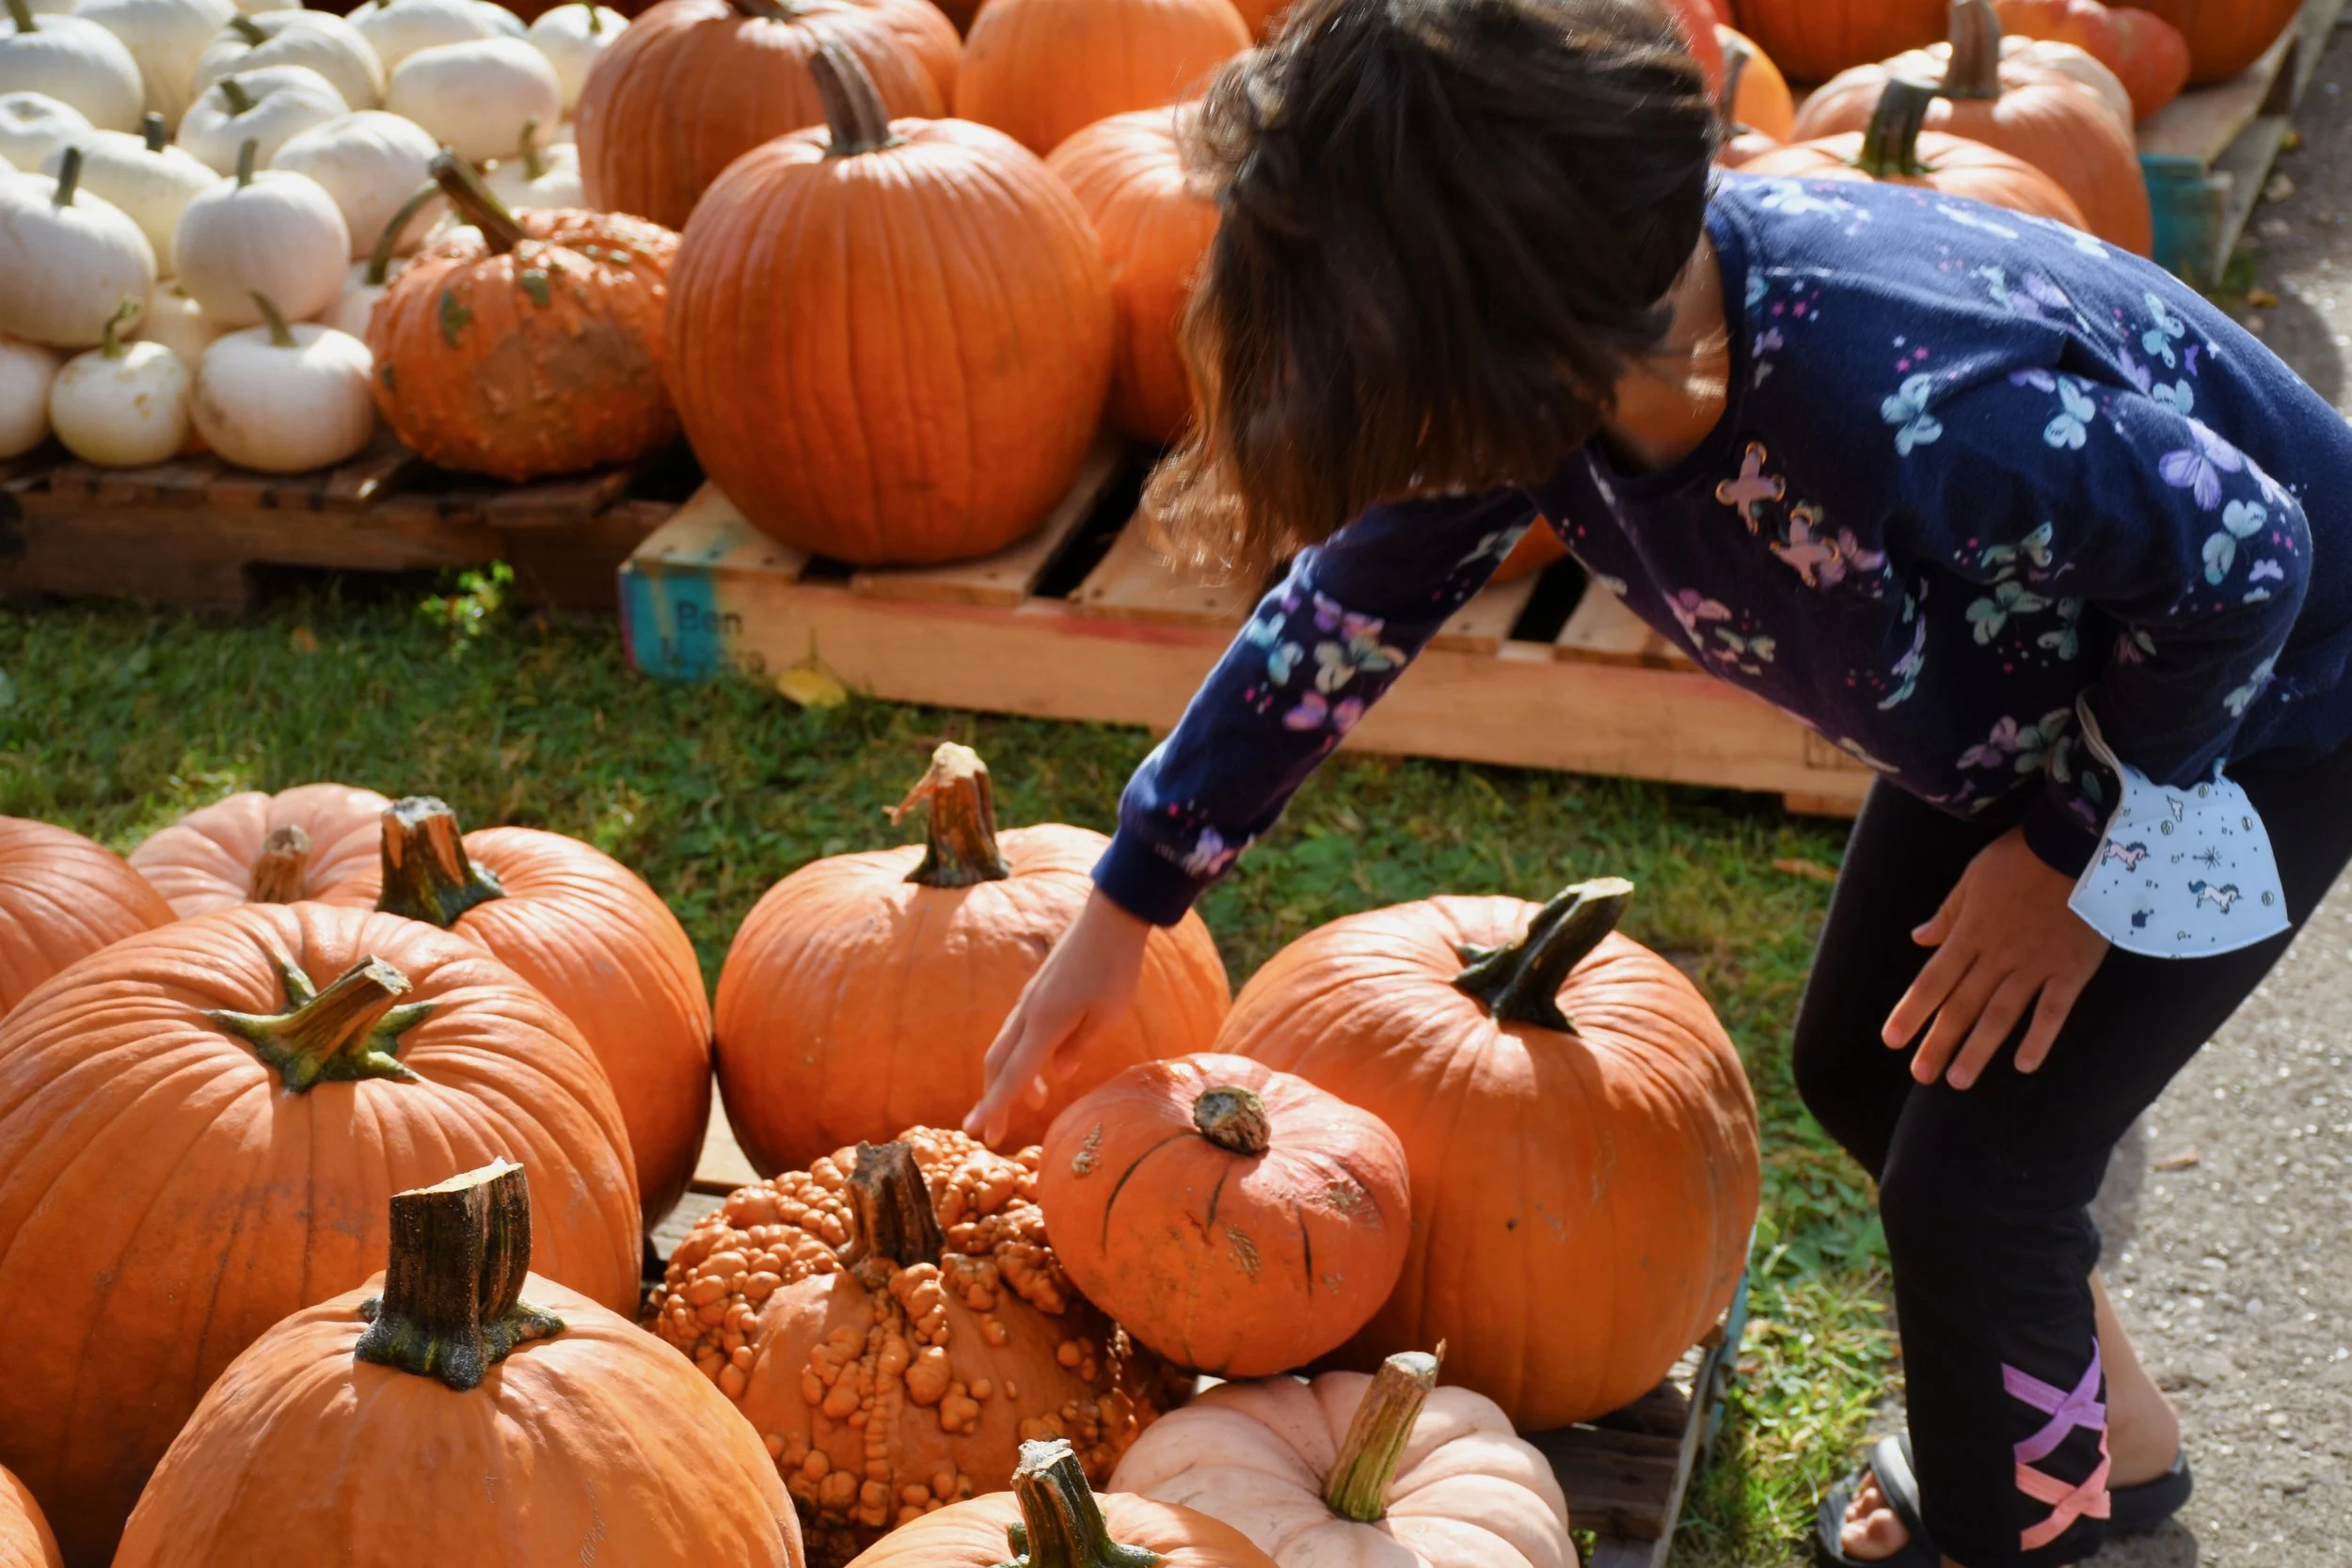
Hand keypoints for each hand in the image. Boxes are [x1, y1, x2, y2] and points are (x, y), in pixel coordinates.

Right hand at [964, 890, 1152, 1146]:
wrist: (1111, 917)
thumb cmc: (1116, 966)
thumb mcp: (1107, 1014)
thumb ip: (1079, 1046)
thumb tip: (1057, 1075)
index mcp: (1045, 1023)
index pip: (1013, 1074)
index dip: (994, 1106)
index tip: (975, 1132)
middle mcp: (1029, 1012)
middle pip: (999, 1063)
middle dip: (994, 1099)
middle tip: (996, 1135)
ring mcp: (1031, 1000)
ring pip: (1007, 1046)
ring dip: (1012, 1078)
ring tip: (1038, 1102)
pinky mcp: (1038, 991)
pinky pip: (1020, 1031)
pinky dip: (1023, 1056)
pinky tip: (1046, 1064)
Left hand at [1882, 826, 2109, 1089]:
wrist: (2080, 843)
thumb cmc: (2023, 855)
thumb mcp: (1974, 877)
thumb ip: (1948, 913)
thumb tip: (1918, 939)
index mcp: (1970, 932)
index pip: (1933, 981)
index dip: (1911, 1012)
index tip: (1891, 1040)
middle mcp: (1998, 955)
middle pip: (1962, 1005)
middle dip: (1939, 1042)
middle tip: (1921, 1075)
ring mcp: (2036, 965)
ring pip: (2001, 1015)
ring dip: (1978, 1049)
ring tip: (1958, 1081)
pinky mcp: (2072, 969)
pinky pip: (2053, 1010)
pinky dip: (2039, 1038)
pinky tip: (2023, 1065)